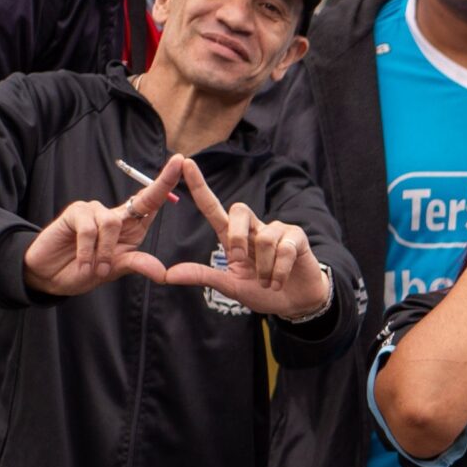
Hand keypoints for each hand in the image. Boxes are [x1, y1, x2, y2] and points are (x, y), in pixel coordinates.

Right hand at [21, 159, 179, 296]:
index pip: (153, 202)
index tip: (181, 161)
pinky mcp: (75, 212)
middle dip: (163, 183)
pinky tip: (84, 264)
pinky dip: (88, 252)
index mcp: (131, 227)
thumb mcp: (115, 271)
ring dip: (105, 253)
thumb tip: (162, 273)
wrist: (51, 276)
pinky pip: (89, 230)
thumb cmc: (85, 270)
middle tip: (179, 162)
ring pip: (112, 224)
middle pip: (143, 197)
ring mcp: (94, 211)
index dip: (167, 182)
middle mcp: (116, 215)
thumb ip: (137, 265)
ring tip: (97, 269)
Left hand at [142, 158, 333, 319]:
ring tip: (268, 282)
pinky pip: (284, 249)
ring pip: (264, 238)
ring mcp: (277, 230)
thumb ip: (204, 277)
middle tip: (240, 262)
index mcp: (234, 237)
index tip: (186, 163)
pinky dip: (279, 272)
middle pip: (239, 210)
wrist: (296, 303)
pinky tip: (279, 282)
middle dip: (237, 237)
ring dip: (264, 268)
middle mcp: (254, 228)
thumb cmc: (263, 291)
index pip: (213, 208)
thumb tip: (169, 274)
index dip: (200, 186)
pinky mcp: (297, 237)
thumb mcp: (231, 286)